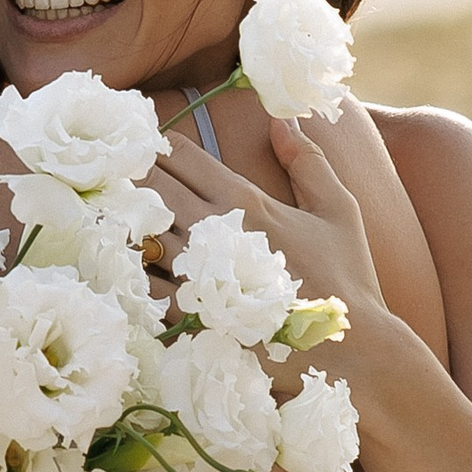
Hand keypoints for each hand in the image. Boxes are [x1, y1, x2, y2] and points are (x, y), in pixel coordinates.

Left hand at [143, 103, 416, 387]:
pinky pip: (140, 287)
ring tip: (124, 226)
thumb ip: (308, 162)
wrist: (348, 353)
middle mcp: (211, 233)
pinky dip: (132, 275)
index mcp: (243, 201)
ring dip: (127, 228)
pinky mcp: (187, 317)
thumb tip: (280, 118)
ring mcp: (195, 276)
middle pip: (146, 187)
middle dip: (133, 180)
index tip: (150, 148)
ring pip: (135, 236)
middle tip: (126, 183)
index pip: (177, 154)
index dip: (157, 146)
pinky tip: (136, 273)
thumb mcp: (338, 211)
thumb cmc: (345, 279)